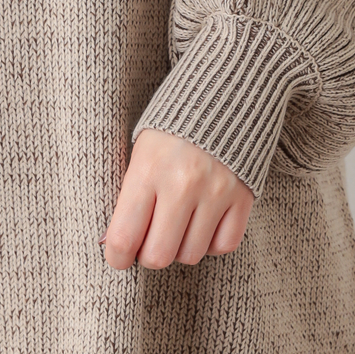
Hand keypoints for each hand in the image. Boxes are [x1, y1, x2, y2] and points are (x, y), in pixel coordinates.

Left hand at [101, 129, 253, 269]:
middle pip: (159, 256)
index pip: (124, 237)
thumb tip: (110, 243)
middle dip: (148, 256)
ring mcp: (216, 192)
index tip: (118, 256)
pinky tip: (203, 224)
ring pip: (191, 255)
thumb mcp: (139, 154)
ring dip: (180, 248)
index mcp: (148, 170)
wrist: (222, 95)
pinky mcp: (243, 197)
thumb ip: (127, 199)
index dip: (116, 258)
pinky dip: (211, 243)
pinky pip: (224, 246)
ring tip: (177, 225)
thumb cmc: (170, 129)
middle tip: (149, 240)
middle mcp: (182, 184)